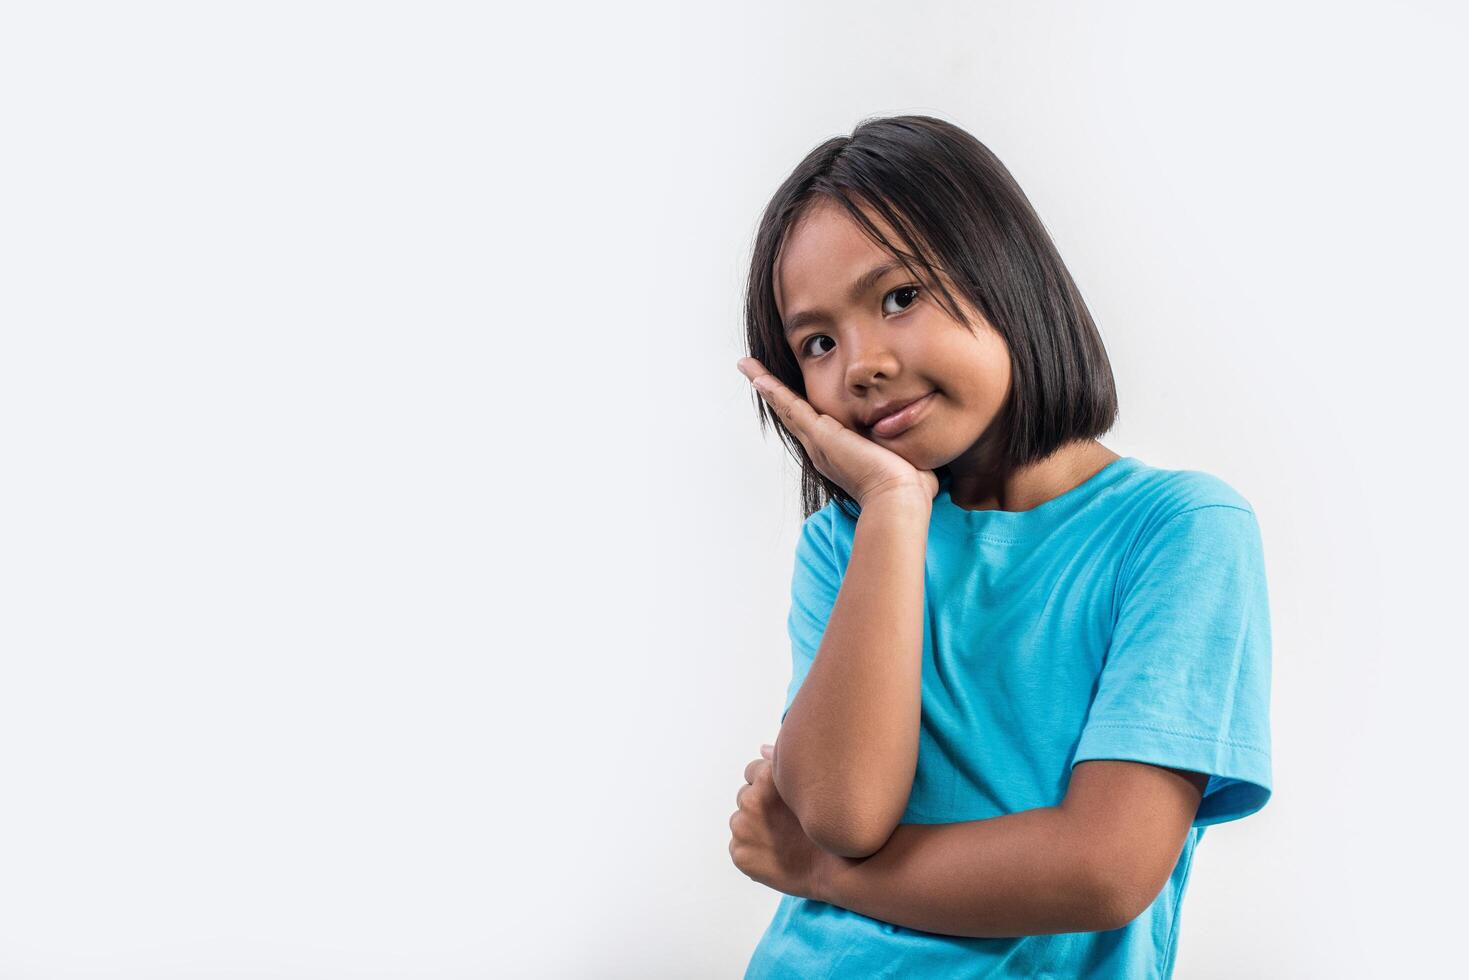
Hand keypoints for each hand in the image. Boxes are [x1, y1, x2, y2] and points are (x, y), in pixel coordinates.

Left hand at [729, 743, 830, 901]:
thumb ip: (783, 762)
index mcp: (767, 776)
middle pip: (745, 796)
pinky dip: (753, 851)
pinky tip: (775, 856)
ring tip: (782, 840)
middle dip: (760, 807)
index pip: (753, 771)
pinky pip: (739, 848)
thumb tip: (761, 749)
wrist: (842, 868)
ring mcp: (743, 828)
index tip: (784, 801)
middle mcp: (750, 799)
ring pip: (741, 822)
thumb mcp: (811, 784)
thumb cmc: (831, 821)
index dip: (769, 786)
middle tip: (785, 822)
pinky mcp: (740, 854)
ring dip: (754, 828)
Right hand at [736, 357, 938, 508]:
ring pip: (786, 407)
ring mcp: (818, 441)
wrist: (899, 501)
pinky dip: (772, 388)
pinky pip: (789, 405)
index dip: (801, 408)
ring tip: (748, 366)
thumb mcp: (904, 459)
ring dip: (766, 385)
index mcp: (839, 453)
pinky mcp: (820, 434)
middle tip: (755, 373)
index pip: (815, 424)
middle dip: (774, 393)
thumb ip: (907, 449)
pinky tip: (756, 373)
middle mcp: (822, 448)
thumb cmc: (908, 490)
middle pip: (792, 413)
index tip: (791, 396)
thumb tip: (925, 451)